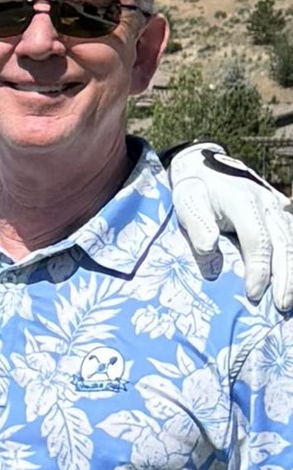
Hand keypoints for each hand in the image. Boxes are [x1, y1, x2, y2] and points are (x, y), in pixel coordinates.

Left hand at [168, 142, 292, 313]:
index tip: (253, 294)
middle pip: (284, 244)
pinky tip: (290, 279)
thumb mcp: (187, 202)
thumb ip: (199, 227)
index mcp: (244, 201)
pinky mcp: (281, 211)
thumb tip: (211, 253)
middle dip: (285, 278)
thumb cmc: (194, 188)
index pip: (257, 241)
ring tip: (287, 300)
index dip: (258, 269)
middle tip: (281, 305)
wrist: (204, 164)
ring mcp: (278, 206)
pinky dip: (292, 258)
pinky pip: (292, 235)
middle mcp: (268, 203)